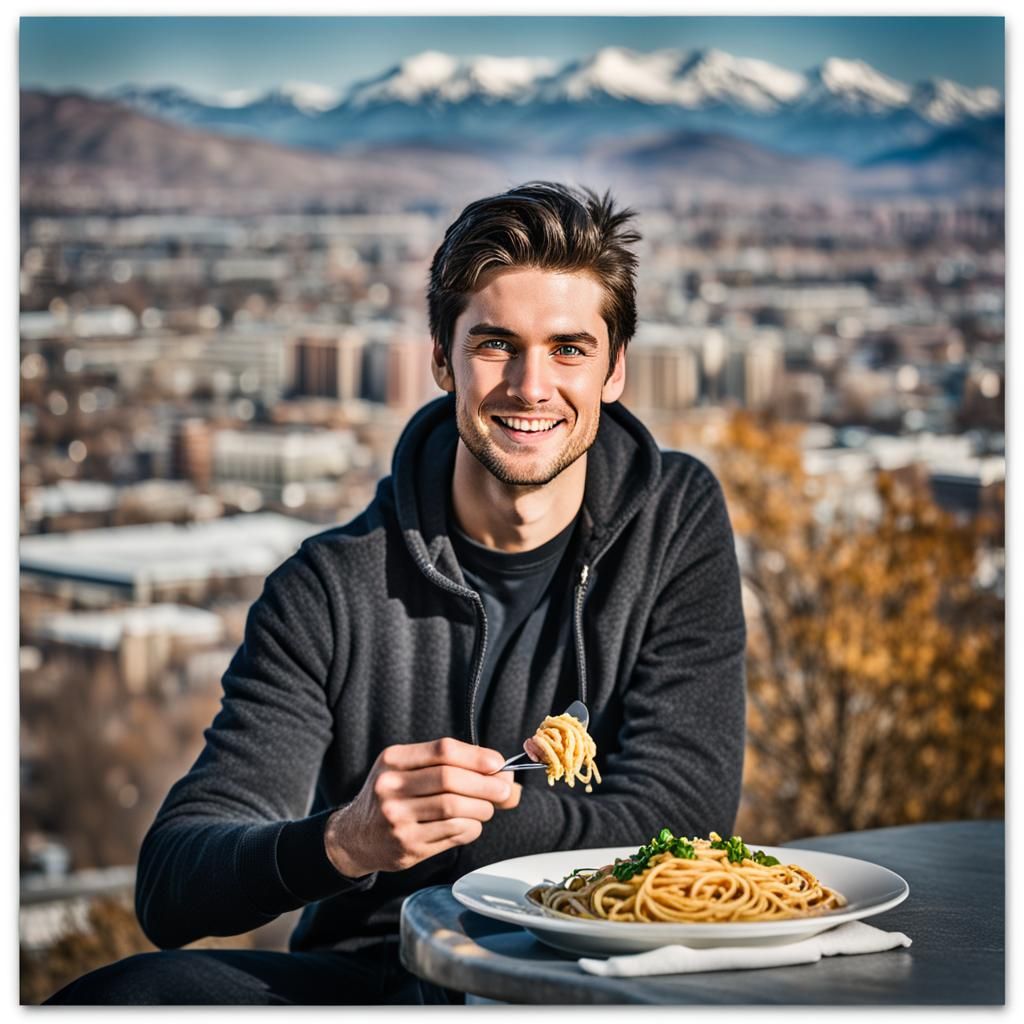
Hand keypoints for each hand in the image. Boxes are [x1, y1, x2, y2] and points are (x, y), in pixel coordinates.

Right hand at [324, 737, 515, 876]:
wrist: (356, 836)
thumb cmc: (393, 795)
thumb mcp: (409, 770)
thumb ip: (452, 767)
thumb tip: (505, 776)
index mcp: (394, 759)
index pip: (443, 751)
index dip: (476, 757)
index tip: (497, 764)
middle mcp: (391, 787)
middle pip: (451, 780)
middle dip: (486, 785)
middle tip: (504, 790)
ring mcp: (397, 818)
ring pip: (455, 809)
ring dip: (481, 808)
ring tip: (487, 808)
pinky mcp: (407, 846)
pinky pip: (452, 834)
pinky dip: (471, 828)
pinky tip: (471, 824)